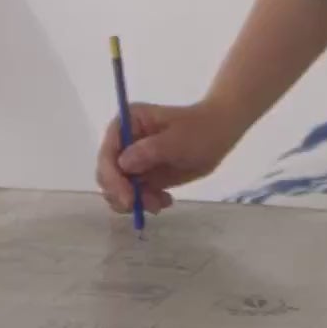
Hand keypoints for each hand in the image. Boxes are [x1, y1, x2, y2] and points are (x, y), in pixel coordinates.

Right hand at [95, 100, 239, 215]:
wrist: (219, 134)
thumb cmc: (199, 130)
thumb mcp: (177, 140)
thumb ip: (150, 151)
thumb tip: (123, 163)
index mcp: (126, 122)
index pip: (107, 154)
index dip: (112, 178)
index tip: (128, 198)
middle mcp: (123, 140)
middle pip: (107, 174)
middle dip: (123, 194)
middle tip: (146, 205)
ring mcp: (132, 159)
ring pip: (118, 189)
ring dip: (136, 201)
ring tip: (160, 203)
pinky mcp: (143, 174)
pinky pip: (134, 195)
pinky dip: (146, 202)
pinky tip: (165, 201)